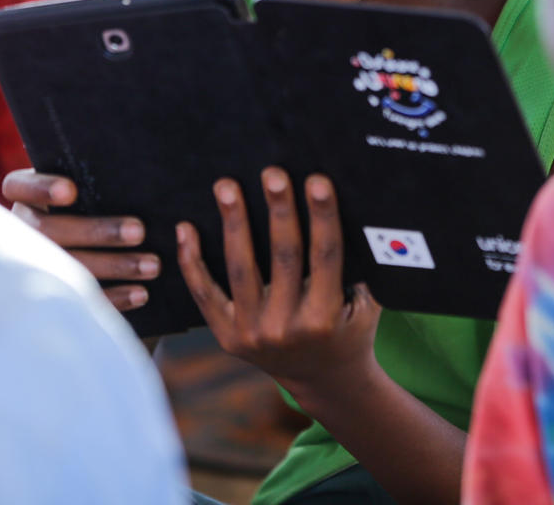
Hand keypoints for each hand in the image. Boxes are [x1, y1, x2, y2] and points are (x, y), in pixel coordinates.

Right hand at [3, 169, 160, 311]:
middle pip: (49, 231)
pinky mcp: (56, 293)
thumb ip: (102, 181)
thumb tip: (143, 185)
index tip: (70, 191)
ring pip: (67, 265)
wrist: (86, 241)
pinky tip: (141, 293)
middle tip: (139, 231)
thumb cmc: (93, 199)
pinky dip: (114, 296)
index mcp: (24, 196)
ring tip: (152, 265)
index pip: (18, 187)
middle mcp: (23, 229)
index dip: (41, 189)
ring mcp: (35, 263)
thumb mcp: (90, 186)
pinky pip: (80, 298)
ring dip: (113, 265)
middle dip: (96, 231)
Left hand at [176, 168, 381, 395]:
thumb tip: (361, 208)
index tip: (317, 181)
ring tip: (227, 187)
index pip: (325, 256)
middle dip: (278, 211)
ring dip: (234, 223)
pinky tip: (186, 228)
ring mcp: (252, 333)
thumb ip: (364, 266)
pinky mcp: (226, 336)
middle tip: (272, 173)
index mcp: (325, 318)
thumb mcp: (367, 304)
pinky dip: (192, 261)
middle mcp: (286, 328)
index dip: (322, 217)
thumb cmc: (349, 328)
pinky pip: (204, 294)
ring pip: (240, 269)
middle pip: (282, 257)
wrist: (323, 380)